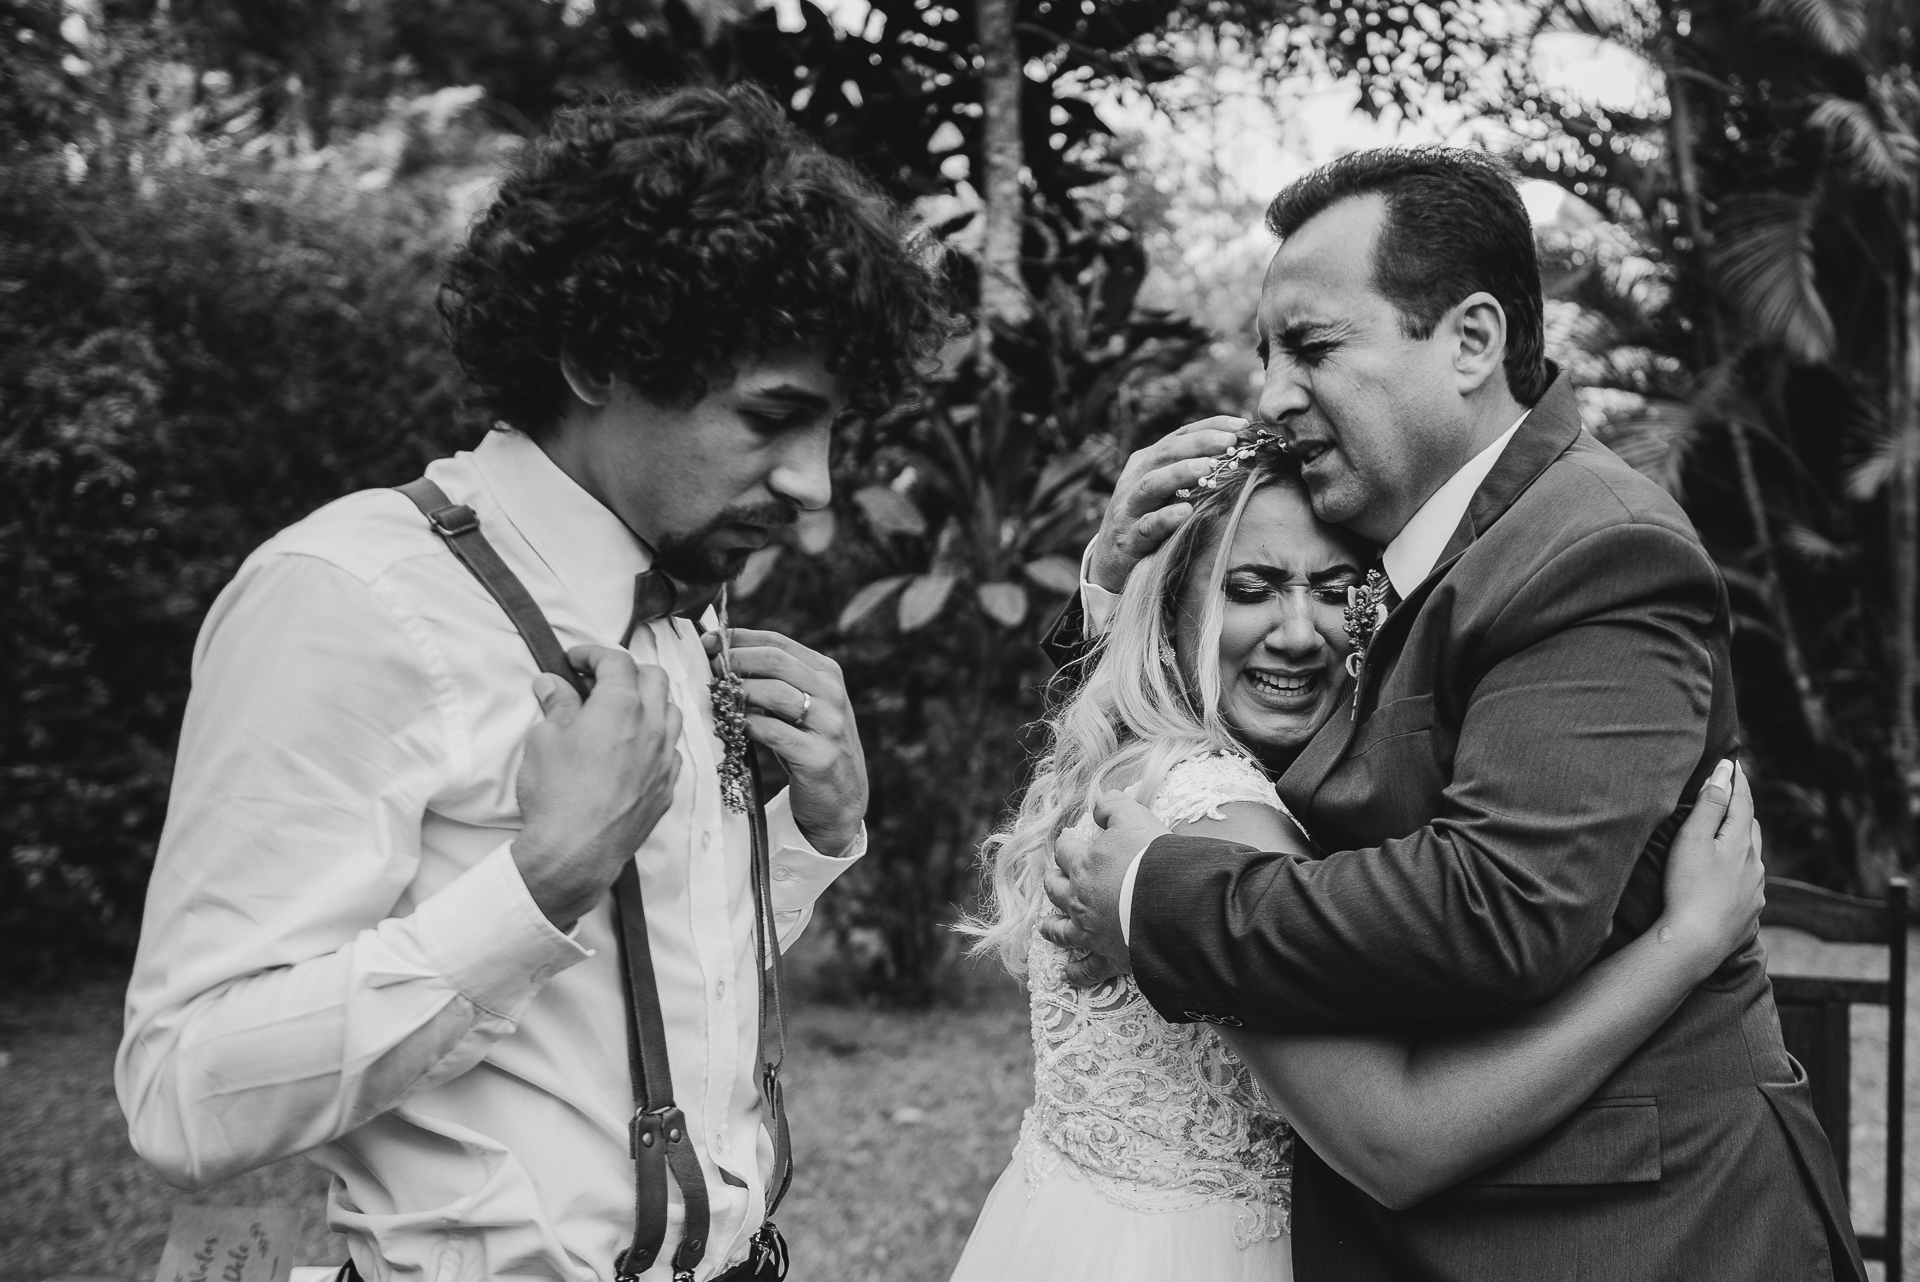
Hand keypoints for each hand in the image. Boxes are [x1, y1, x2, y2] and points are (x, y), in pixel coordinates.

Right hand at [514, 646, 683, 930]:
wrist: (576, 851)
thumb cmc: (556, 794)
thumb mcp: (544, 740)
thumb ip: (556, 705)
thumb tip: (552, 684)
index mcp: (621, 705)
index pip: (617, 661)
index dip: (593, 654)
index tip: (574, 661)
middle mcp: (652, 726)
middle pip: (654, 677)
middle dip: (627, 671)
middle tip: (598, 681)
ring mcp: (665, 757)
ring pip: (671, 711)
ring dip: (649, 701)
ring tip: (620, 711)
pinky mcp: (667, 786)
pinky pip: (672, 749)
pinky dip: (657, 737)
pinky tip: (635, 747)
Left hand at [707, 627, 865, 856]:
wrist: (841, 798)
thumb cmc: (810, 746)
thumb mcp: (803, 706)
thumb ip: (775, 682)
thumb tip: (721, 657)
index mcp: (827, 673)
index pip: (778, 643)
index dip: (739, 638)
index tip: (708, 641)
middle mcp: (832, 694)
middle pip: (775, 661)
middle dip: (735, 659)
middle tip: (709, 667)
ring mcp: (829, 725)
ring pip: (775, 693)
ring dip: (739, 692)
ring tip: (718, 696)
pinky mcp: (818, 756)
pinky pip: (774, 732)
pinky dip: (748, 726)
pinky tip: (734, 726)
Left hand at [1041, 790, 1170, 985]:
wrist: (1172, 903)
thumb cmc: (1152, 857)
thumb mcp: (1134, 817)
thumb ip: (1113, 805)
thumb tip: (1099, 804)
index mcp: (1085, 865)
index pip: (1066, 850)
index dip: (1066, 844)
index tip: (1067, 841)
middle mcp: (1080, 898)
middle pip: (1056, 889)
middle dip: (1054, 881)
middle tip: (1054, 878)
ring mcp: (1091, 930)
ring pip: (1061, 930)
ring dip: (1051, 927)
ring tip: (1045, 926)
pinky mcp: (1108, 956)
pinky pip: (1087, 969)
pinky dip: (1076, 974)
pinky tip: (1067, 976)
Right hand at [1087, 417, 1245, 593]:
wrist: (1109, 564)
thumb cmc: (1147, 522)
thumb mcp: (1164, 493)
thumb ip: (1189, 474)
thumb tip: (1236, 455)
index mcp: (1145, 463)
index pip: (1178, 436)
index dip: (1209, 427)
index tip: (1241, 424)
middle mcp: (1134, 480)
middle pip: (1165, 453)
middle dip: (1199, 443)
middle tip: (1230, 440)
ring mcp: (1129, 510)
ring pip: (1151, 484)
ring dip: (1180, 473)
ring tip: (1209, 467)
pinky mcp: (1129, 540)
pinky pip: (1147, 525)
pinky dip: (1166, 517)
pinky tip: (1186, 512)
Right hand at [1657, 758, 1763, 971]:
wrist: (1695, 943)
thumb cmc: (1687, 887)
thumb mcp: (1693, 839)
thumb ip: (1710, 804)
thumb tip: (1725, 772)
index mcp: (1741, 842)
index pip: (1743, 802)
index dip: (1738, 781)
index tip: (1734, 763)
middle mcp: (1755, 864)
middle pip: (1752, 827)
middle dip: (1742, 808)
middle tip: (1732, 794)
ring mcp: (1755, 890)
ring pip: (1752, 856)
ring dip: (1742, 840)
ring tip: (1729, 834)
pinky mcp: (1748, 912)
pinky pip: (1749, 882)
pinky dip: (1740, 869)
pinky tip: (1730, 877)